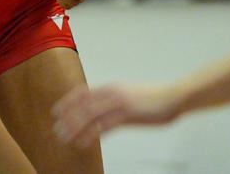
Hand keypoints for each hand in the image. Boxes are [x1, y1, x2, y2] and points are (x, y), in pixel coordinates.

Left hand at [53, 83, 180, 147]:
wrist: (174, 96)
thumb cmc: (154, 99)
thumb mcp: (130, 96)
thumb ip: (116, 101)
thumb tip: (105, 110)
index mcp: (112, 87)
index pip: (83, 93)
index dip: (67, 102)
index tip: (56, 112)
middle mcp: (112, 92)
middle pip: (83, 105)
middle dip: (67, 117)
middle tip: (56, 129)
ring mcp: (120, 102)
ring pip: (90, 114)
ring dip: (75, 126)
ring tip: (65, 137)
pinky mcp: (128, 114)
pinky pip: (105, 125)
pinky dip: (91, 134)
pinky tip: (83, 142)